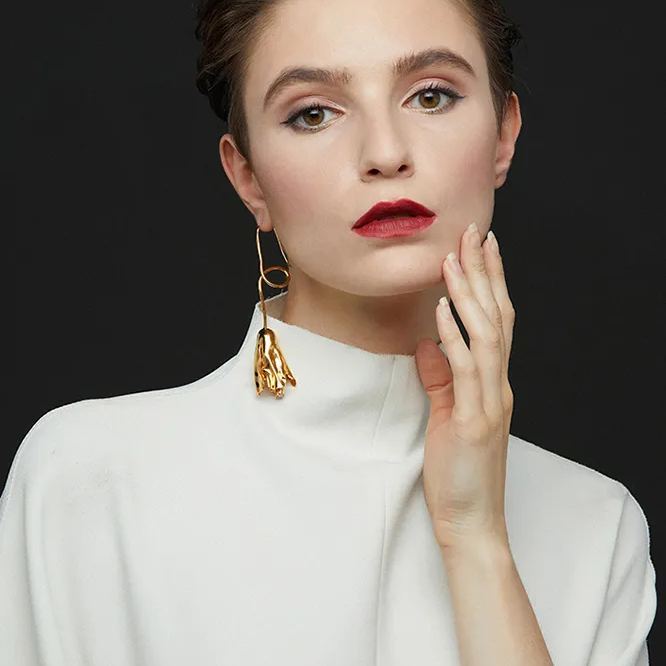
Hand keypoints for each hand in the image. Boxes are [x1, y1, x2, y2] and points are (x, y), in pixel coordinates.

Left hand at [415, 222, 515, 550]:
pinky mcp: (476, 420)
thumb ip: (441, 379)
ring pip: (486, 335)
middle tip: (473, 231)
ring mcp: (491, 401)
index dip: (488, 283)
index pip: (495, 321)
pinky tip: (444, 308)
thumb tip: (426, 342)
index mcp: (492, 383)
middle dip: (483, 272)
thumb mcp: (448, 417)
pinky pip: (466, 369)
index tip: (479, 247)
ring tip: (455, 256)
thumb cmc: (460, 472)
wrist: (471, 521)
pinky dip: (456, 335)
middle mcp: (498, 385)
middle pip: (495, 317)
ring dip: (470, 293)